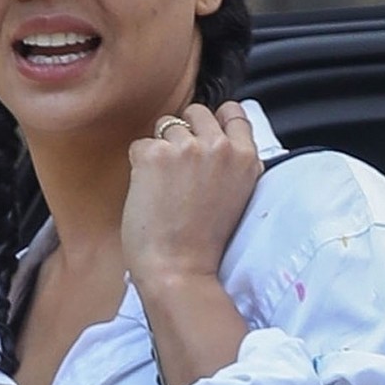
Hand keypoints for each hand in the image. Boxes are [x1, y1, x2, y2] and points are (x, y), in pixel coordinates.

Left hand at [121, 100, 261, 297]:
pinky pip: (140, 146)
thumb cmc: (204, 245)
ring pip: (166, 126)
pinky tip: (148, 195)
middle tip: (178, 170)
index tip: (204, 135)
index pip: (233, 113)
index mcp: (245, 159)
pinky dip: (139, 167)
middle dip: (184, 133)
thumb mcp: (238, 198)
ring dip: (161, 150)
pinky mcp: (155, 155)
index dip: (215, 120)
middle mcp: (220, 147)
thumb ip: (232, 165)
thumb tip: (218, 141)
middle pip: (196, 113)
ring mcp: (187, 148)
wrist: (179, 271)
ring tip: (164, 188)